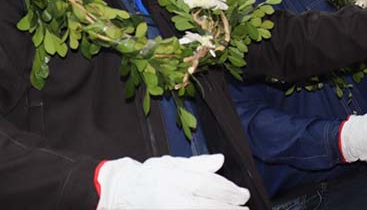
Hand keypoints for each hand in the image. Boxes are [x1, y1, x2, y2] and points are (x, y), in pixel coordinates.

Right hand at [96, 154, 249, 209]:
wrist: (122, 192)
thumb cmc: (149, 176)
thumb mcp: (171, 163)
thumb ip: (197, 164)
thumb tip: (220, 161)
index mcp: (174, 177)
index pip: (207, 184)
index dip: (228, 191)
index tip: (243, 194)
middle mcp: (171, 196)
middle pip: (207, 204)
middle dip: (229, 207)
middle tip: (244, 207)